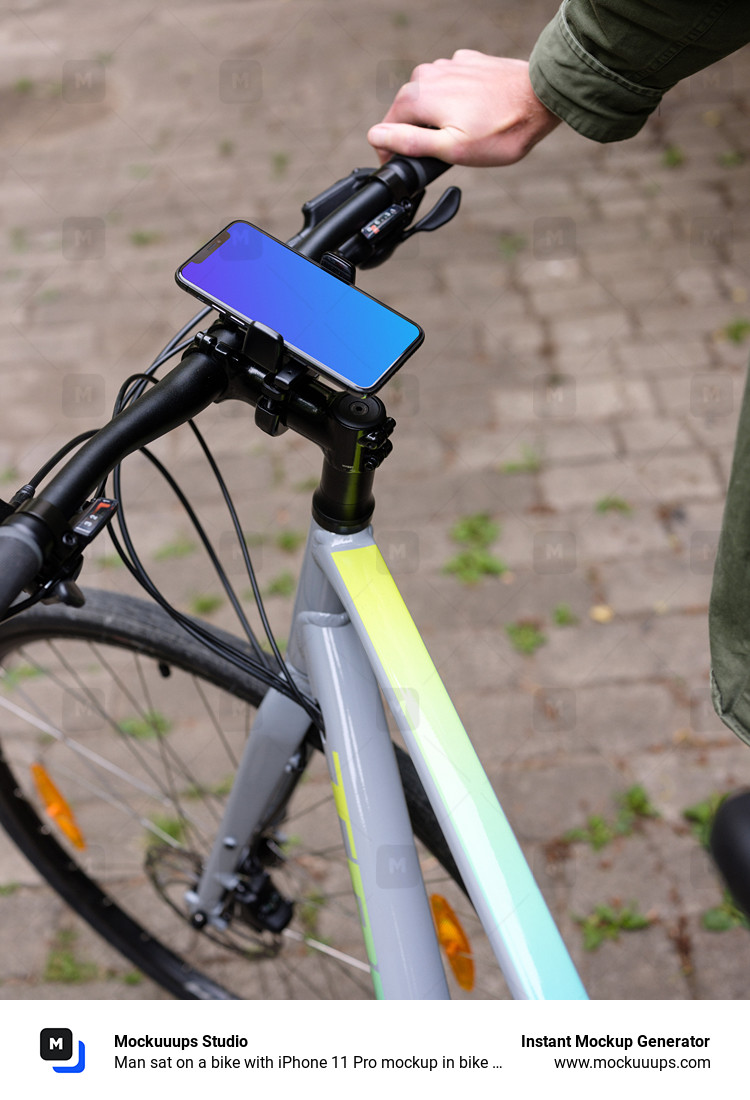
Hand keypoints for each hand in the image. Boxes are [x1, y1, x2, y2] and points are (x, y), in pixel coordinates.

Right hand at [367, 50, 559, 166]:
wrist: (541, 98)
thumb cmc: (500, 130)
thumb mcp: (451, 149)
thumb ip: (409, 142)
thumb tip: (375, 137)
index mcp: (418, 96)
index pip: (387, 125)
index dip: (393, 150)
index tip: (407, 167)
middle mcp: (428, 73)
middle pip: (407, 110)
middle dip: (416, 132)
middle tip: (441, 155)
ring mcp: (449, 65)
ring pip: (428, 96)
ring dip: (435, 116)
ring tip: (461, 135)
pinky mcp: (469, 62)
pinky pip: (449, 84)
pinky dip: (454, 100)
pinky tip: (473, 113)